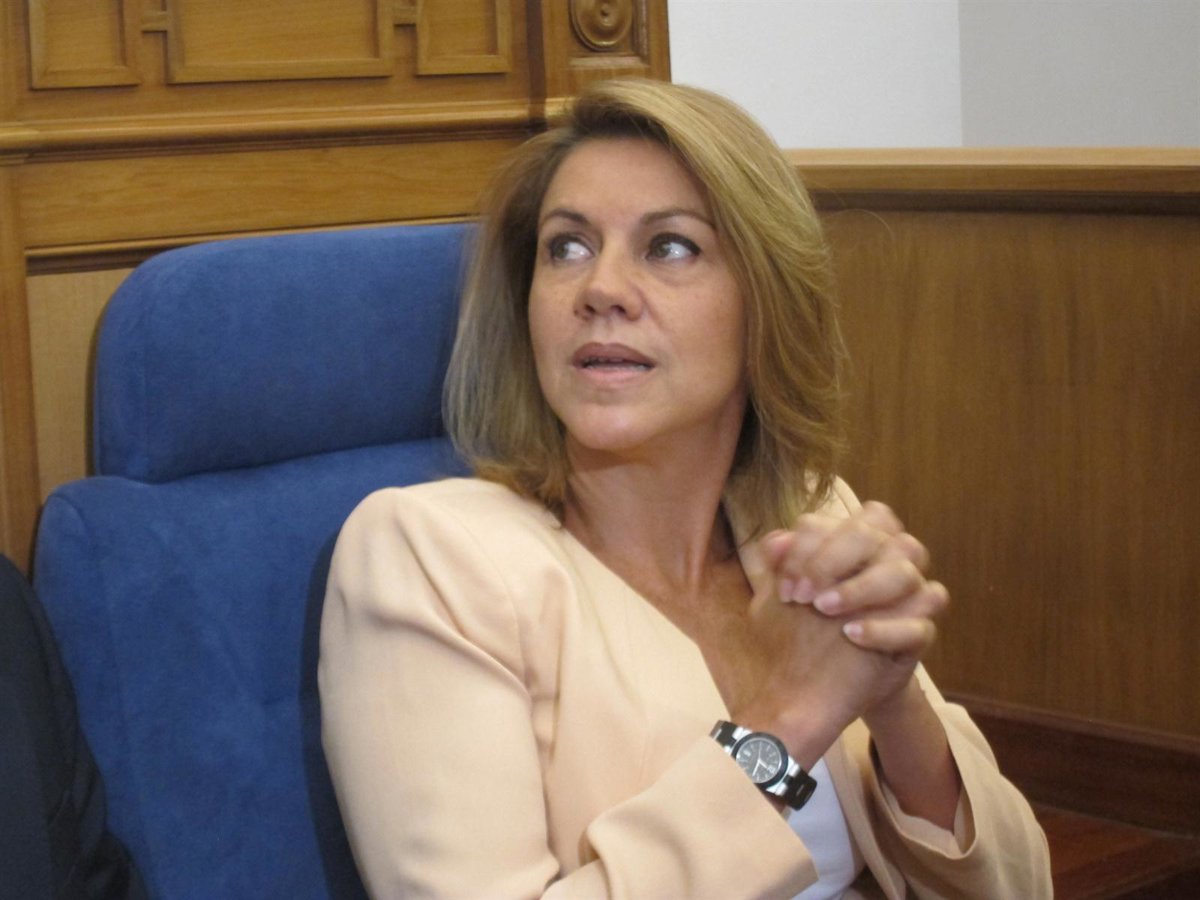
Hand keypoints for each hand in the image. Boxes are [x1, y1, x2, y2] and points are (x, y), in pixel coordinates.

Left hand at [762, 501, 948, 719]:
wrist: (815, 686)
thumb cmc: (799, 627)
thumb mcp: (779, 596)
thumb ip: (777, 564)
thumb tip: (777, 541)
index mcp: (857, 543)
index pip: (846, 521)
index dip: (810, 546)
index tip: (784, 586)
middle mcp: (888, 561)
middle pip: (880, 534)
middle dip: (833, 560)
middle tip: (803, 596)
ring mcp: (908, 597)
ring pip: (905, 573)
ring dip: (861, 588)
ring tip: (823, 609)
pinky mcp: (917, 636)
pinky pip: (920, 626)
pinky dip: (884, 628)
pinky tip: (851, 635)